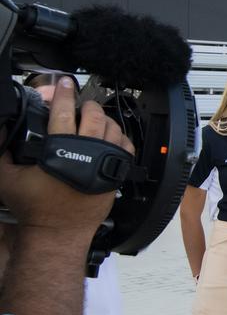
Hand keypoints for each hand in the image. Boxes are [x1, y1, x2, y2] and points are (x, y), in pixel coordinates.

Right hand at [0, 77, 133, 233]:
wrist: (58, 232)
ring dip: (103, 118)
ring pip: (113, 128)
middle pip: (94, 115)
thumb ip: (2, 150)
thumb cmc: (34, 208)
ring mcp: (106, 164)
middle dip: (86, 104)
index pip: (64, 111)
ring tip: (93, 117)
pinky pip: (126, 147)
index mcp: (60, 150)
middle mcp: (88, 154)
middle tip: (78, 103)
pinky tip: (110, 135)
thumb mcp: (7, 177)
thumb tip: (2, 130)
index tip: (64, 82)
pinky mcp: (116, 175)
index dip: (64, 93)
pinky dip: (119, 136)